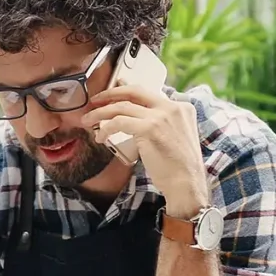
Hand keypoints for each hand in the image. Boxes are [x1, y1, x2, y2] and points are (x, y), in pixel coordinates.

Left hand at [82, 85, 209, 217]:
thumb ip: (163, 124)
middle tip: (95, 101)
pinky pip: (119, 122)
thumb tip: (137, 119)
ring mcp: (161, 116)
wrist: (187, 184)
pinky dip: (105, 128)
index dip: (127, 91)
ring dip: (101, 113)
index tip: (113, 92)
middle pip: (135, 91)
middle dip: (111, 93)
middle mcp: (173, 107)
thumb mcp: (177, 137)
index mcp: (182, 108)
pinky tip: (100, 137)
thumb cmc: (179, 168)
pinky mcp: (149, 128)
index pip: (149, 94)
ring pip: (122, 106)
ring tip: (88, 120)